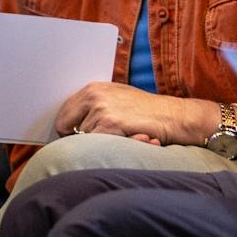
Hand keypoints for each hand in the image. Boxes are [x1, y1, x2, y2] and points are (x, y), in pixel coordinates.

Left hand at [53, 82, 215, 145]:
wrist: (173, 116)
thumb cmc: (147, 111)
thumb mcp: (117, 99)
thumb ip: (94, 106)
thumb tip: (70, 124)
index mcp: (93, 88)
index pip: (63, 113)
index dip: (67, 128)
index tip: (74, 136)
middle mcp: (94, 95)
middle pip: (65, 127)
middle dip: (76, 138)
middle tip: (97, 141)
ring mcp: (101, 109)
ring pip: (82, 139)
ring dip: (96, 143)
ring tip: (119, 137)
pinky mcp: (110, 124)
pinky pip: (95, 145)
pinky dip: (107, 148)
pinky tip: (125, 140)